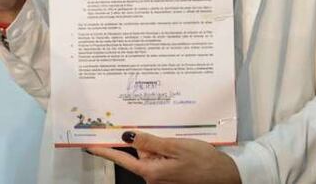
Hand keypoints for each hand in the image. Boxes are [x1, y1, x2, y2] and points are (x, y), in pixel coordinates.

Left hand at [89, 132, 240, 183]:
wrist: (227, 177)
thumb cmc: (204, 162)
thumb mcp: (176, 146)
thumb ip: (150, 141)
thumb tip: (126, 136)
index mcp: (152, 172)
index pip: (122, 159)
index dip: (104, 151)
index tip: (89, 145)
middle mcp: (153, 179)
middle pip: (139, 154)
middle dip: (147, 142)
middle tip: (166, 137)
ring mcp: (162, 180)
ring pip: (151, 156)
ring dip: (159, 146)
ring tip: (180, 145)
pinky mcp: (169, 178)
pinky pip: (160, 161)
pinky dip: (166, 152)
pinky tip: (181, 150)